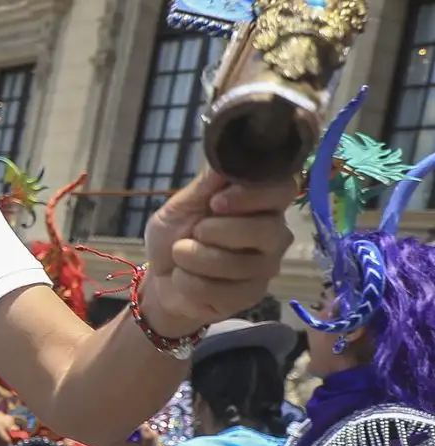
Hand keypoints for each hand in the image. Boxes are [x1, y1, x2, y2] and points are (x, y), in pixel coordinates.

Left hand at [141, 171, 294, 336]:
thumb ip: (206, 184)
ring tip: (182, 255)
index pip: (284, 188)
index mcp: (262, 204)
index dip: (251, 195)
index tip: (217, 202)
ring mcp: (266, 267)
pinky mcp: (252, 296)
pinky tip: (186, 279)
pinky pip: (222, 290)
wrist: (161, 278)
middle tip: (196, 232)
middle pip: (265, 230)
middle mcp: (274, 234)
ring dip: (194, 258)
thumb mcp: (182, 205)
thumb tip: (224, 149)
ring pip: (238, 263)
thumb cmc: (176, 235)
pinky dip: (190, 283)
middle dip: (217, 232)